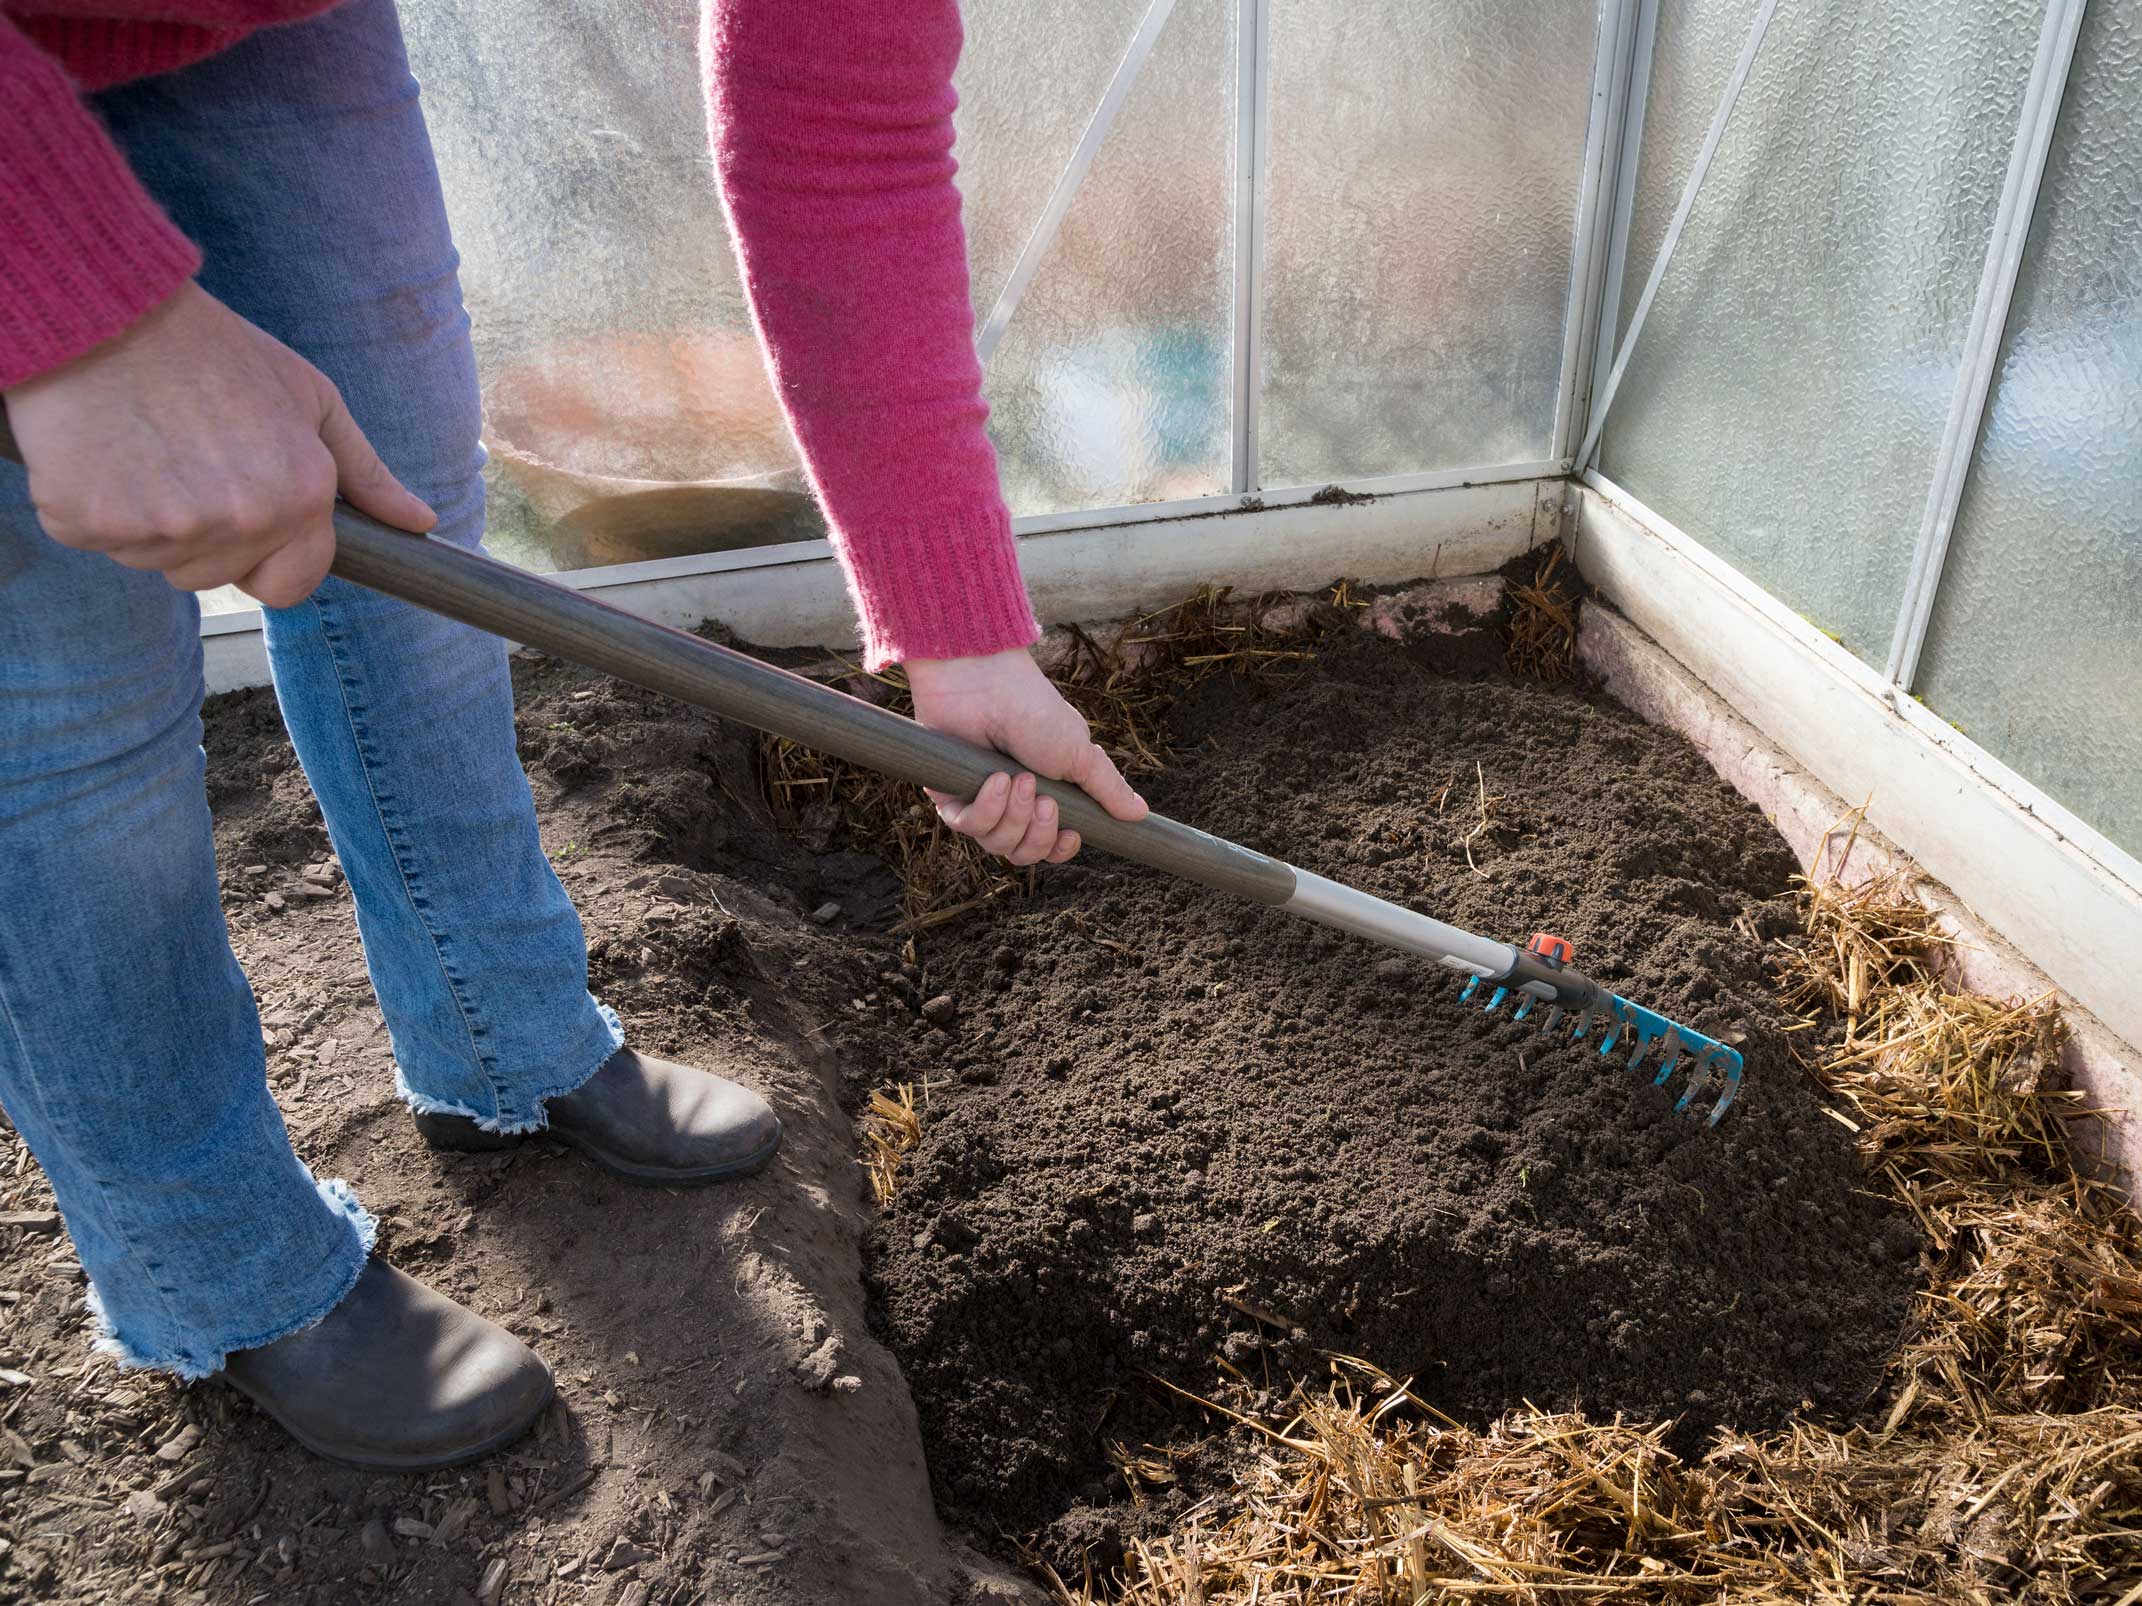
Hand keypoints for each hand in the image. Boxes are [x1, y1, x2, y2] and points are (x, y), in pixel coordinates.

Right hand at [4, 283, 435, 606]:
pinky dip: (89, 506)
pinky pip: (94, 540)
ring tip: (145, 450)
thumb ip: (365, 471)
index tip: (245, 514)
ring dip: (149, 524)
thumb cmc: (212, 350)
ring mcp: (162, 526)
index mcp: (299, 497)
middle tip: (184, 462)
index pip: (290, 586)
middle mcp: (239, 520)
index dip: (270, 558)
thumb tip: (419, 522)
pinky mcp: (87, 520)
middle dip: (207, 537)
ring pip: (157, 563)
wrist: (104, 307)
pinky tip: (100, 451)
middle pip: (218, 577)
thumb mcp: (310, 399)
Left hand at [907, 648, 1147, 865]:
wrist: (985, 682)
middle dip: (1038, 833)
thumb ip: (1108, 789)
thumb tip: (1140, 814)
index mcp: (1046, 794)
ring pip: (996, 845)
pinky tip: (995, 779)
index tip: (1071, 834)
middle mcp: (1012, 802)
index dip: (1060, 849)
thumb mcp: (1080, 753)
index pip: (1052, 844)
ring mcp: (980, 799)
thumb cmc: (1034, 710)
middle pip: (1025, 853)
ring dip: (1013, 816)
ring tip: (1018, 779)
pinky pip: (966, 827)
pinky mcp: (949, 794)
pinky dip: (986, 808)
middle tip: (1045, 800)